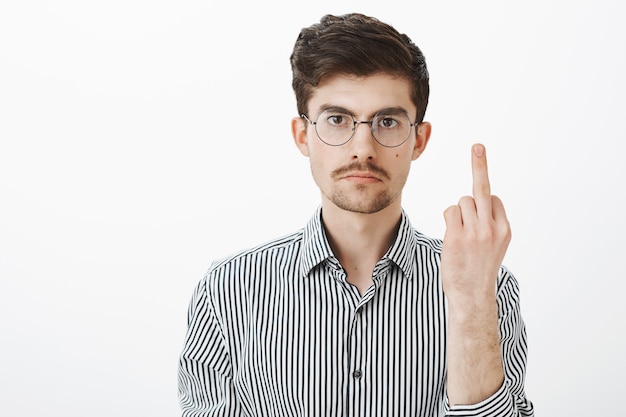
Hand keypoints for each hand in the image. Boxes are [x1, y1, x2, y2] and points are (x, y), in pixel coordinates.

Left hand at [441, 144, 510, 302]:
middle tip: (478, 146)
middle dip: (480, 165)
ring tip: (460, 237)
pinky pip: (450, 211)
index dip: (483, 204)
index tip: (482, 193)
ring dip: (457, 214)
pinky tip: (453, 238)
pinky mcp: (457, 236)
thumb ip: (488, 225)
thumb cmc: (478, 269)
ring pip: (462, 202)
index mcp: (505, 229)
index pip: (493, 199)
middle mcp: (493, 228)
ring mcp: (475, 231)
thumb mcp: (493, 246)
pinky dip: (449, 219)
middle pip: (483, 189)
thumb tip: (471, 205)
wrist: (472, 295)